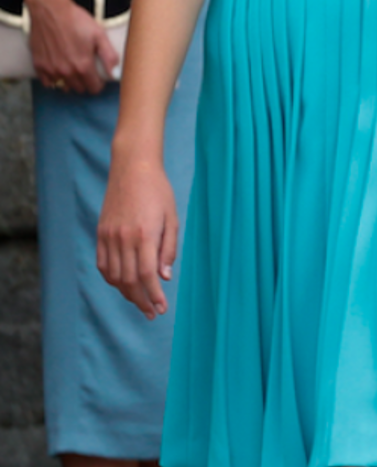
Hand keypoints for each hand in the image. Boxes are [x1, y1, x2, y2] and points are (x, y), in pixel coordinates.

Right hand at [28, 0, 116, 93]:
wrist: (51, 11)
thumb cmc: (77, 21)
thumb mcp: (99, 35)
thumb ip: (109, 57)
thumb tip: (116, 74)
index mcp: (83, 66)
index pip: (94, 88)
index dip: (99, 83)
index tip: (100, 76)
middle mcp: (66, 72)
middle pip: (79, 88)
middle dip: (86, 82)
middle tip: (87, 70)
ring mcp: (51, 70)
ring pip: (63, 86)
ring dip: (70, 81)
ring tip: (74, 67)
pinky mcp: (39, 65)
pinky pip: (47, 82)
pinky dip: (54, 78)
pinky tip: (59, 68)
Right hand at [97, 154, 178, 318]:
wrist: (133, 169)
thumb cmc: (158, 191)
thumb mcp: (171, 217)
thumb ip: (168, 248)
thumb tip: (164, 277)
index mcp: (144, 234)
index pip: (147, 276)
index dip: (154, 296)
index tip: (161, 309)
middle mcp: (124, 239)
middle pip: (129, 281)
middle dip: (141, 301)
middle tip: (152, 312)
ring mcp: (109, 237)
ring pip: (114, 276)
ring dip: (127, 293)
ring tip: (140, 301)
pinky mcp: (101, 234)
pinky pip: (103, 265)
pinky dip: (112, 279)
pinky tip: (123, 285)